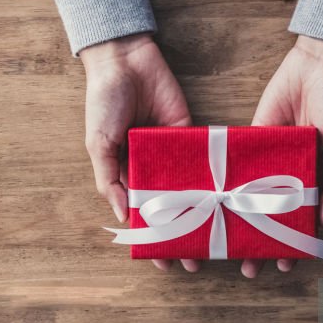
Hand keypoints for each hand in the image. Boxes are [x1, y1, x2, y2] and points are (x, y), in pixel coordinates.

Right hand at [81, 33, 199, 272]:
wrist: (125, 61)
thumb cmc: (104, 103)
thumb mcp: (98, 144)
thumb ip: (109, 179)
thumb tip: (121, 216)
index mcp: (126, 172)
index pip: (141, 214)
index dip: (152, 237)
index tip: (162, 261)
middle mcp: (152, 167)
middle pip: (171, 208)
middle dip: (181, 233)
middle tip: (193, 260)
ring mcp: (172, 152)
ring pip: (190, 189)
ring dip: (202, 214)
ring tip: (213, 240)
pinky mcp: (190, 133)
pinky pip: (202, 159)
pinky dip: (213, 178)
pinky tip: (224, 201)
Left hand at [243, 35, 322, 277]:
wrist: (319, 66)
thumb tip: (322, 218)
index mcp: (315, 179)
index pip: (300, 220)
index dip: (293, 243)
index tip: (285, 266)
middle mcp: (289, 174)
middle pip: (270, 216)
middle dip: (260, 242)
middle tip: (249, 266)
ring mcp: (269, 158)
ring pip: (249, 197)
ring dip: (239, 222)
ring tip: (228, 246)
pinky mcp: (252, 138)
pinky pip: (237, 164)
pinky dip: (225, 184)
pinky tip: (215, 205)